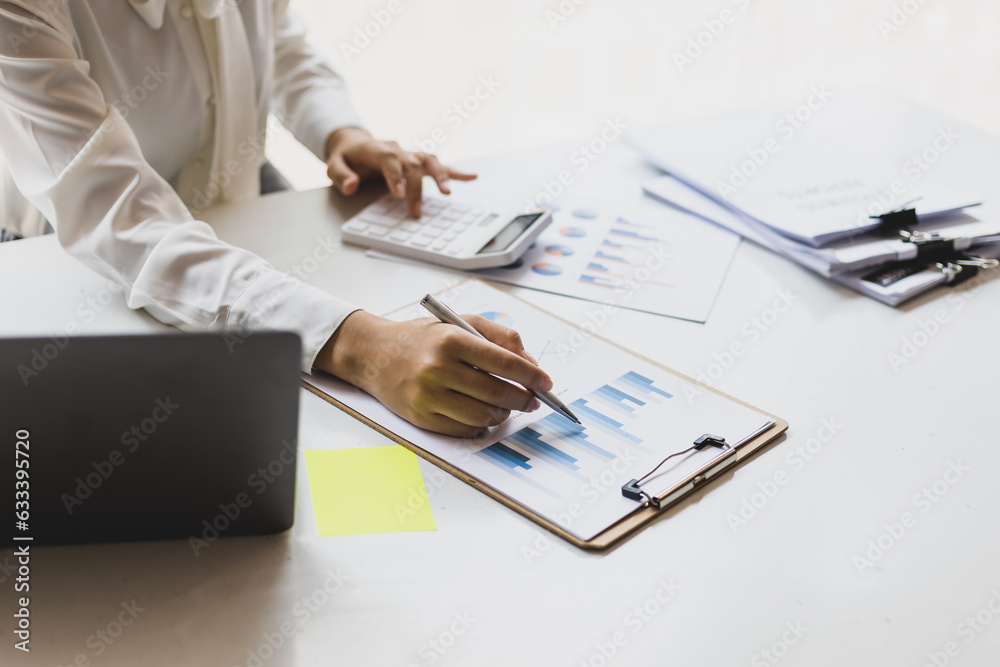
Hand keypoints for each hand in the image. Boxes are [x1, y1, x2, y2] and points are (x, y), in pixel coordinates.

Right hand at [315, 310, 551, 436]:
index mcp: (452, 340)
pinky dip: (481, 426)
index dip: (532, 376)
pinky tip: (484, 415)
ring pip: (483, 416)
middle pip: (498, 393)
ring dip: (503, 414)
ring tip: (507, 407)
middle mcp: (438, 368)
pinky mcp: (421, 418)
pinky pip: (463, 430)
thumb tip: (530, 363)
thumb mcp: (458, 322)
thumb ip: (498, 336)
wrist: (373, 353)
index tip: (547, 383)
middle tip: (532, 400)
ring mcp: (428, 396)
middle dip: (523, 399)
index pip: (504, 362)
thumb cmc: (421, 337)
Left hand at [324, 127, 476, 216]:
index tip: (398, 195)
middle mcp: (397, 149)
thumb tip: (352, 186)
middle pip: (411, 165)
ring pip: (429, 161)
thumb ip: (341, 175)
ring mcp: (410, 154)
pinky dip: (456, 172)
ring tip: (448, 193)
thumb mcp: (334, 165)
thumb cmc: (346, 157)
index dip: (395, 176)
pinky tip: (473, 178)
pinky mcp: (418, 160)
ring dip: (440, 176)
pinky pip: (439, 164)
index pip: (389, 160)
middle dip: (415, 188)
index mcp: (377, 149)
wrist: (355, 142)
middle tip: (416, 212)